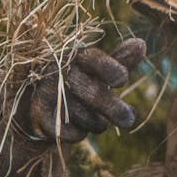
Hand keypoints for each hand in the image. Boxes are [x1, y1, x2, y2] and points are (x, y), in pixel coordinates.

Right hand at [24, 37, 146, 142]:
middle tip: (129, 120)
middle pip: (92, 93)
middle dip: (113, 108)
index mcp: (77, 56)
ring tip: (95, 117)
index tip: (122, 80)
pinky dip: (79, 133)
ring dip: (97, 122)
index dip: (109, 69)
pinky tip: (77, 125)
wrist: (35, 99)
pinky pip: (70, 132)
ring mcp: (47, 94)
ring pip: (84, 116)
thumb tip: (141, 43)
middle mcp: (60, 72)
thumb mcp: (97, 69)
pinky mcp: (39, 117)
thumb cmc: (78, 80)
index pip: (93, 59)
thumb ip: (120, 59)